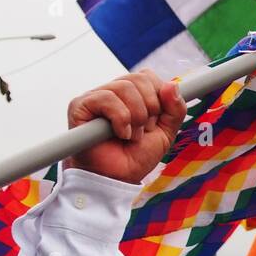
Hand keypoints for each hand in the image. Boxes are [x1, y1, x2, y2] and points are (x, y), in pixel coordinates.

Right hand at [65, 70, 185, 184]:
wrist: (117, 179)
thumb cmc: (136, 157)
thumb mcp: (165, 133)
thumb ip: (175, 110)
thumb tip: (173, 83)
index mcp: (131, 95)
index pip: (148, 76)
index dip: (159, 97)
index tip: (155, 122)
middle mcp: (113, 91)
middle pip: (139, 78)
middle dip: (150, 109)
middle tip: (143, 132)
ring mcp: (96, 97)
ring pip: (125, 87)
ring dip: (136, 117)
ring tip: (131, 136)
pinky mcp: (80, 106)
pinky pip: (108, 99)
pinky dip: (121, 120)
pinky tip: (120, 134)